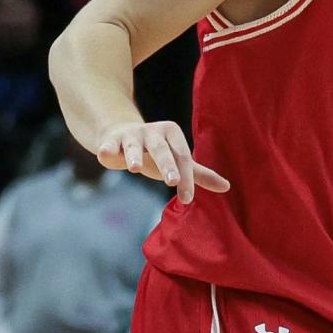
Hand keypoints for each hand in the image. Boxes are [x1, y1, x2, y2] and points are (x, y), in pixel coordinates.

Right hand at [97, 119, 230, 204]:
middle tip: (172, 181)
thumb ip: (198, 174)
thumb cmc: (155, 152)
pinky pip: (109, 144)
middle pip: (161, 149)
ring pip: (134, 146)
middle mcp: (152, 132)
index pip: (182, 158)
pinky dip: (107, 149)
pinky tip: (105, 154)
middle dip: (167, 165)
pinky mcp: (111, 140)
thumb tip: (227, 187)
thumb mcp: (177, 161)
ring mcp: (131, 135)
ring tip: (135, 168)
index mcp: (172, 134)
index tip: (187, 199)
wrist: (122, 135)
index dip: (186, 178)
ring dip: (134, 156)